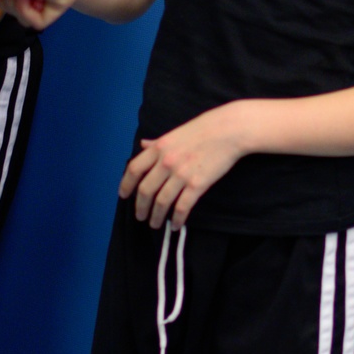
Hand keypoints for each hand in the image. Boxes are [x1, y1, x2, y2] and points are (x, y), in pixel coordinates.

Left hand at [119, 105, 246, 227]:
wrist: (229, 130)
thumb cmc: (204, 128)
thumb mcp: (175, 133)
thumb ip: (157, 143)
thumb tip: (143, 145)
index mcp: (159, 148)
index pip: (134, 169)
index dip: (126, 184)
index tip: (123, 196)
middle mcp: (166, 162)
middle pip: (145, 190)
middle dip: (140, 207)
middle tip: (140, 216)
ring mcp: (181, 174)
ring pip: (162, 201)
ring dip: (156, 216)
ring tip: (155, 223)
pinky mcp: (197, 184)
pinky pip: (182, 207)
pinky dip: (177, 219)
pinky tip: (176, 225)